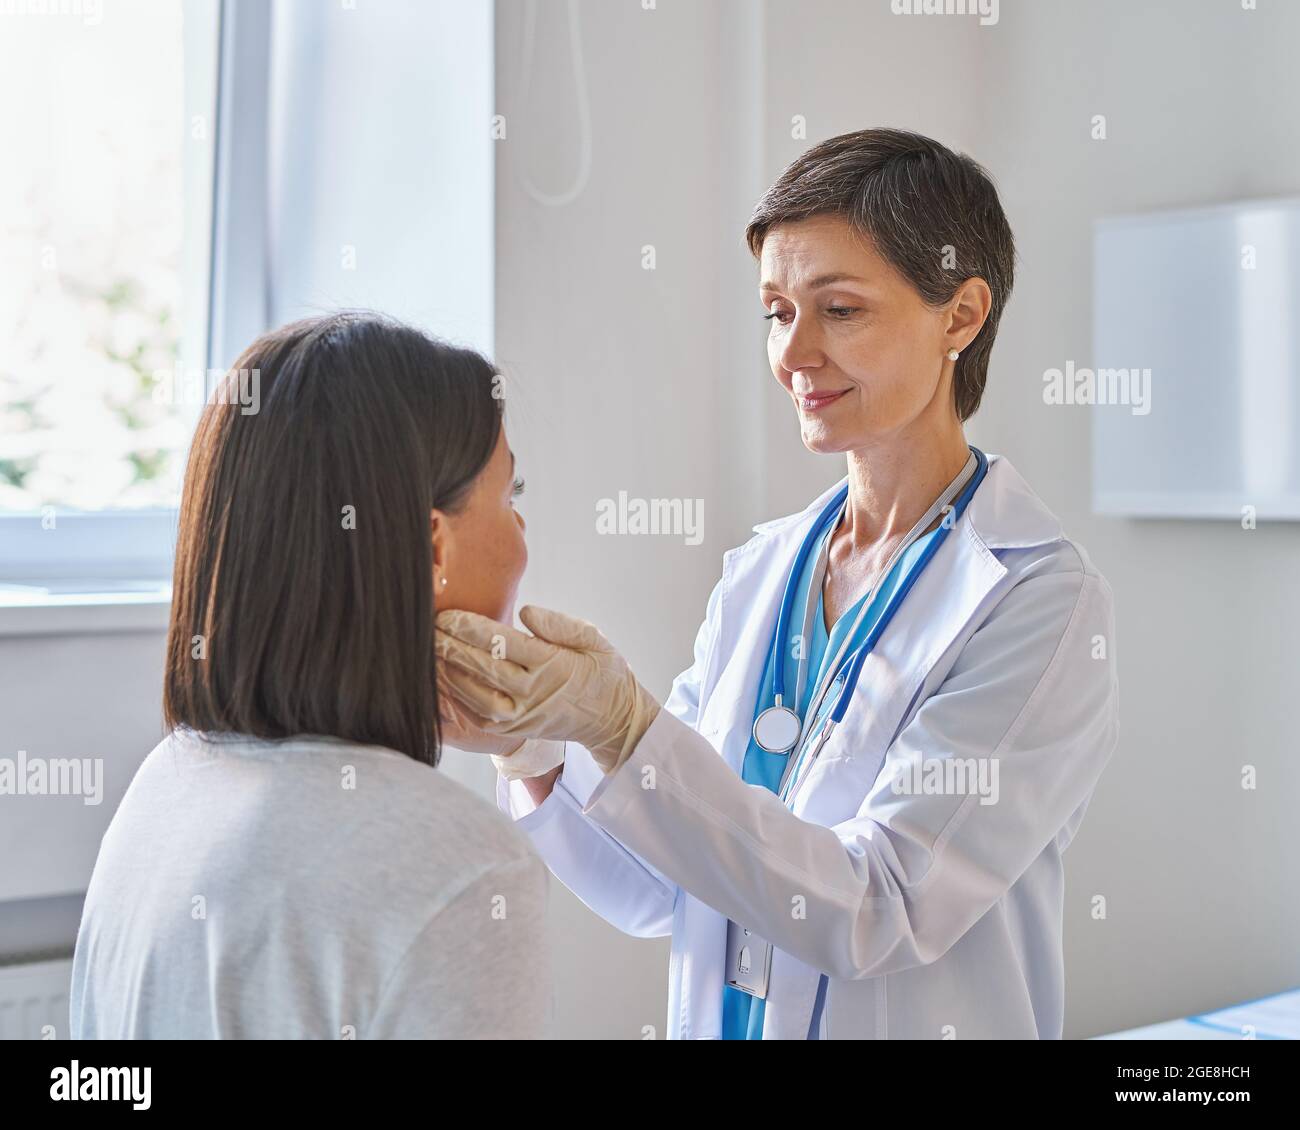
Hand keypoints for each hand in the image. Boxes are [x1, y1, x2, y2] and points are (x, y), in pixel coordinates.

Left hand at [434, 605, 660, 773]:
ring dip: (448, 674)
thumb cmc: (602, 672)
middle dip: (451, 647)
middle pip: (483, 668)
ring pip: (476, 695)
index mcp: (553, 665)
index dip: (471, 628)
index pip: (503, 643)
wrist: (613, 719)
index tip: (449, 614)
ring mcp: (523, 715)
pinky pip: (478, 715)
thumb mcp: (595, 639)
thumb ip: (561, 624)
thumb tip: (526, 611)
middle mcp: (534, 692)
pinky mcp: (515, 730)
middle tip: (427, 629)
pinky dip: (456, 699)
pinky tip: (441, 681)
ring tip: (428, 654)